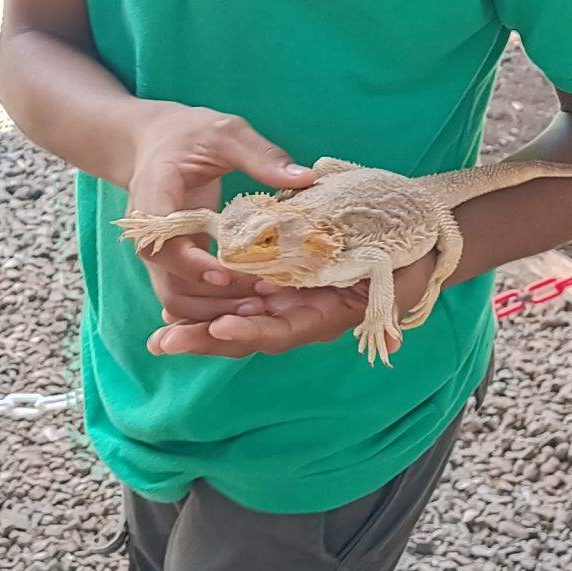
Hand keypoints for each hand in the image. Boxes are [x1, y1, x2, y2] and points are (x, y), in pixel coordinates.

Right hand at [124, 104, 313, 327]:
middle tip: (266, 297)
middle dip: (218, 297)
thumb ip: (261, 156)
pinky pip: (189, 298)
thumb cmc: (189, 134)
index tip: (229, 271)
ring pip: (179, 301)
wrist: (156, 143)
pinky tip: (254, 303)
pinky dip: (218, 307)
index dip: (192, 265)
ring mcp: (160, 255)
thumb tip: (305, 179)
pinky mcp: (175, 265)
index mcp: (152, 197)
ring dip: (219, 310)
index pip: (163, 244)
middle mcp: (149, 236)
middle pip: (172, 284)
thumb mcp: (225, 132)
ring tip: (265, 306)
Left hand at [149, 252, 439, 359]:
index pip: (284, 331)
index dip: (253, 332)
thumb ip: (389, 303)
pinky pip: (240, 292)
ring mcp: (288, 296)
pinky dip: (212, 300)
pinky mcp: (277, 275)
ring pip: (237, 316)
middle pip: (249, 332)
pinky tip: (178, 304)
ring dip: (199, 325)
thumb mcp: (402, 272)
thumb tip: (390, 342)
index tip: (221, 329)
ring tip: (160, 335)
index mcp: (327, 314)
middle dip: (207, 340)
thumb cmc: (410, 248)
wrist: (411, 227)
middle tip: (164, 343)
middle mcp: (302, 312)